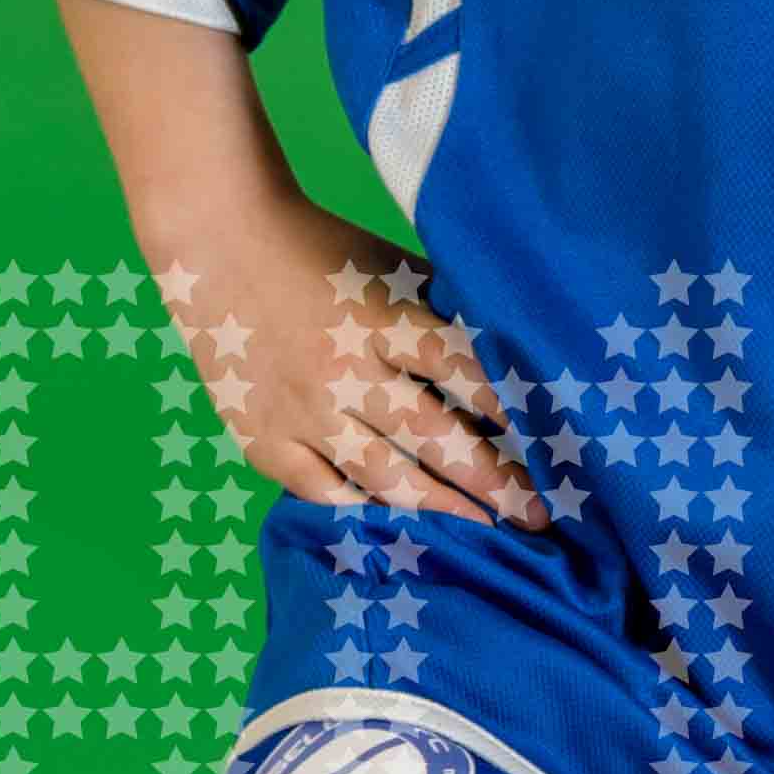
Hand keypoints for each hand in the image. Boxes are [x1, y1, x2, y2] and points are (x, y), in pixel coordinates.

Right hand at [160, 191, 550, 529]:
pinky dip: (363, 511)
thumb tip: (508, 358)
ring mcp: (301, 411)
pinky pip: (322, 490)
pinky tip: (403, 529)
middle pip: (431, 436)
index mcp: (381, 317)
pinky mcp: (263, 438)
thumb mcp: (391, 266)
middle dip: (492, 481)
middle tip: (539, 517)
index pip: (459, 370)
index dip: (509, 411)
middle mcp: (344, 370)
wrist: (217, 241)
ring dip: (440, 507)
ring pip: (381, 476)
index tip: (556, 447)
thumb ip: (440, 311)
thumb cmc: (321, 248)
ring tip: (486, 532)